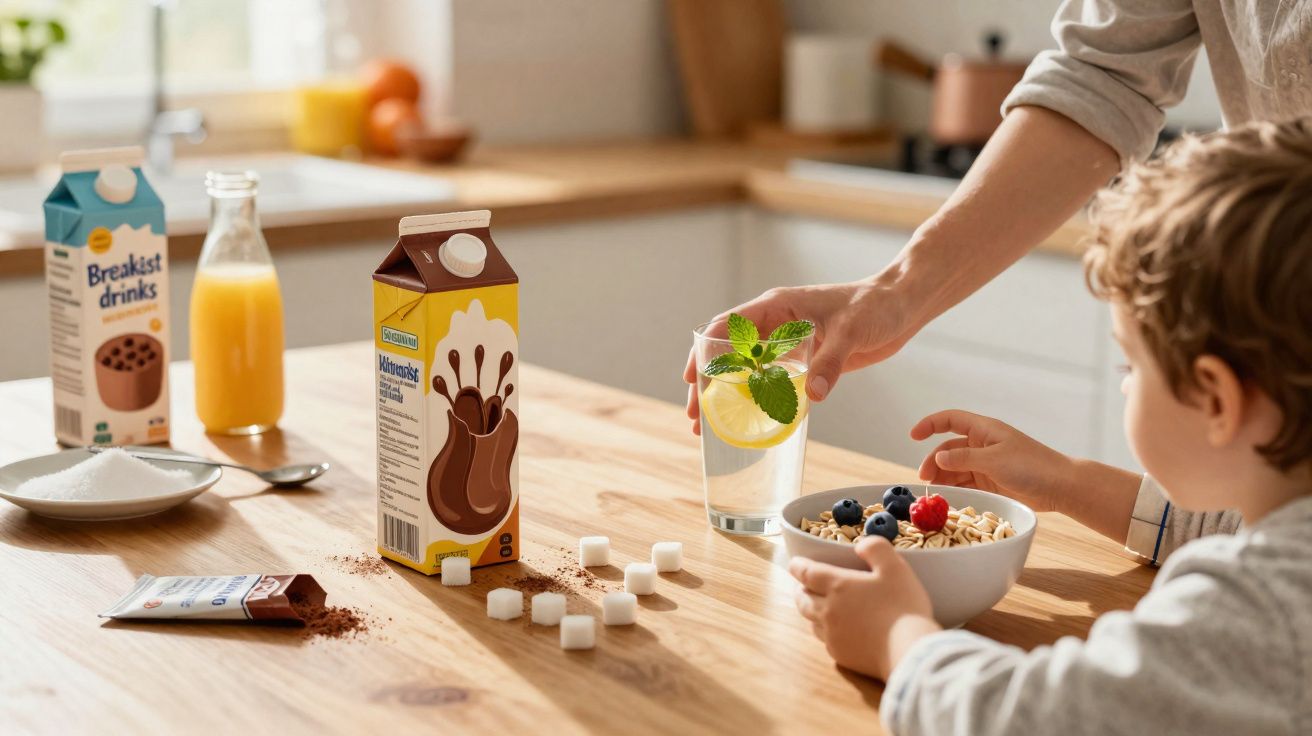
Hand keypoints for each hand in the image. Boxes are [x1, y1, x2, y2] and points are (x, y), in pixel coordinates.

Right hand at [684, 280, 916, 434]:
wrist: (900, 306)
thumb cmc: (875, 306)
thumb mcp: (850, 332)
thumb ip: (829, 363)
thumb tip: (811, 396)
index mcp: (776, 307)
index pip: (726, 327)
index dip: (703, 352)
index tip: (691, 380)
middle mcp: (775, 323)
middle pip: (727, 353)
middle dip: (708, 384)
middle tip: (697, 417)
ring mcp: (787, 341)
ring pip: (745, 369)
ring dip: (728, 395)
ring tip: (712, 427)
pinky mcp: (803, 358)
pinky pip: (770, 379)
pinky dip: (756, 398)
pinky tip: (750, 420)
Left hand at [789, 537, 941, 680]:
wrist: (909, 651)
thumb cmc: (903, 607)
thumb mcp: (895, 567)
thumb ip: (876, 549)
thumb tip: (859, 545)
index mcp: (838, 586)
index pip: (807, 573)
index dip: (798, 566)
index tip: (795, 563)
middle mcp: (828, 611)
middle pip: (803, 598)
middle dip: (800, 589)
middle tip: (803, 585)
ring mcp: (832, 636)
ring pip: (811, 621)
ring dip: (811, 610)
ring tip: (817, 605)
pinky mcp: (840, 655)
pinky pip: (825, 640)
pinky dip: (825, 631)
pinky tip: (836, 630)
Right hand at [910, 409, 1075, 512]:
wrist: (1061, 487)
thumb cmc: (1032, 466)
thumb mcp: (994, 460)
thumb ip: (963, 458)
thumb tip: (937, 459)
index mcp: (984, 430)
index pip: (950, 419)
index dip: (930, 424)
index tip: (912, 436)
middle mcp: (983, 444)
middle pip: (948, 449)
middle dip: (933, 462)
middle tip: (924, 480)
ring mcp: (986, 464)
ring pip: (955, 468)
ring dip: (942, 478)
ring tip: (934, 493)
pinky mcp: (991, 482)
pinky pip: (966, 483)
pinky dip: (955, 489)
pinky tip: (948, 498)